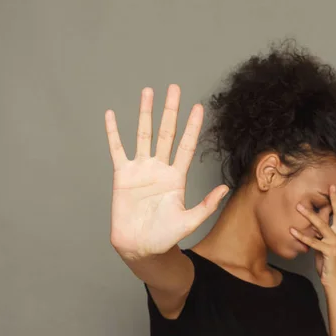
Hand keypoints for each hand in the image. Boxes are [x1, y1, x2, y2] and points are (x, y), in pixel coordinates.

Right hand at [106, 85, 228, 259]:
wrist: (141, 247)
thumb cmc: (166, 236)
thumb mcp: (190, 221)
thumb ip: (206, 205)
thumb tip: (224, 188)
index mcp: (176, 177)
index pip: (186, 146)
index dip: (193, 127)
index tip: (199, 107)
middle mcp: (159, 169)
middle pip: (166, 133)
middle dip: (171, 111)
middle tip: (174, 88)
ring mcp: (141, 170)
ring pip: (143, 135)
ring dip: (145, 113)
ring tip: (148, 92)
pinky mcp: (123, 175)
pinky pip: (116, 149)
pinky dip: (113, 133)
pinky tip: (112, 115)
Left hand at [290, 183, 335, 288]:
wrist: (334, 281)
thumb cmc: (328, 263)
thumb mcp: (323, 244)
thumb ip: (320, 233)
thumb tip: (314, 222)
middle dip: (335, 199)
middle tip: (332, 186)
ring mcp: (335, 243)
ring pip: (322, 226)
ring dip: (309, 215)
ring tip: (299, 206)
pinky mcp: (329, 252)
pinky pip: (313, 242)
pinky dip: (301, 236)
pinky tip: (292, 230)